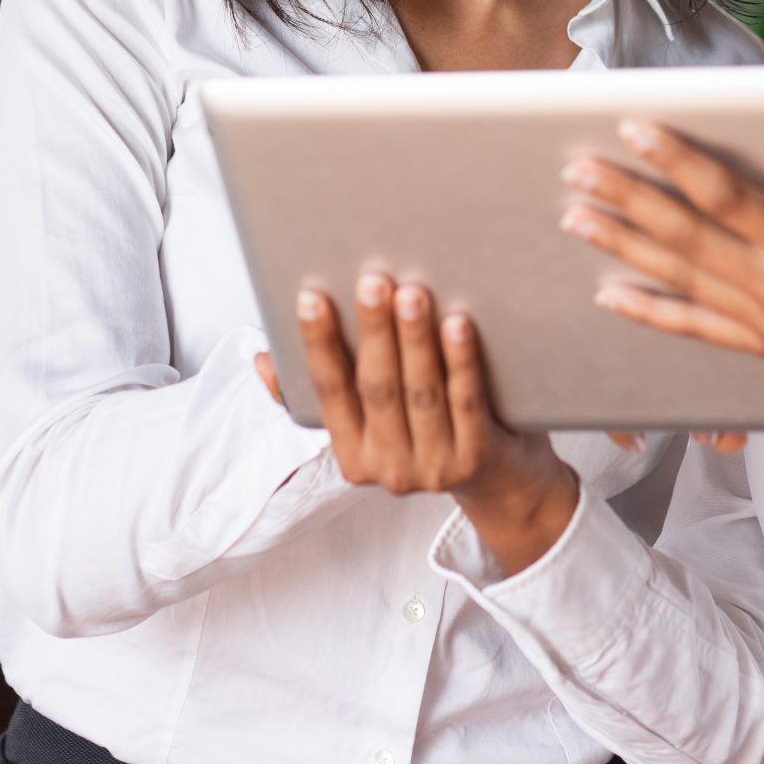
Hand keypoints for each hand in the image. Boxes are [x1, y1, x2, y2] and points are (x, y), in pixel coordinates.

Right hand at [296, 273, 578, 572]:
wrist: (499, 483)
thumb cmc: (424, 433)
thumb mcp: (367, 424)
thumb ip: (315, 394)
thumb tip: (263, 359)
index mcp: (352, 456)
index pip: (327, 393)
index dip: (317, 345)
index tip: (311, 298)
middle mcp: (389, 470)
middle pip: (377, 389)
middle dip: (372, 331)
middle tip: (373, 280)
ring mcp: (434, 467)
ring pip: (421, 392)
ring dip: (414, 339)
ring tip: (413, 292)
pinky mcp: (477, 458)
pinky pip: (466, 401)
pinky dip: (460, 360)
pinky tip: (458, 323)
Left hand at [561, 93, 763, 505]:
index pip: (729, 196)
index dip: (680, 161)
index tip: (638, 129)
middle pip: (687, 235)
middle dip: (628, 199)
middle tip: (580, 168)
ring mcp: (761, 322)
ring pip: (678, 278)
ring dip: (623, 247)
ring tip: (575, 216)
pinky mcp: (757, 346)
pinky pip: (693, 328)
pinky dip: (649, 313)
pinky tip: (609, 296)